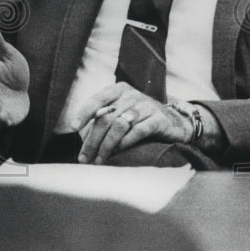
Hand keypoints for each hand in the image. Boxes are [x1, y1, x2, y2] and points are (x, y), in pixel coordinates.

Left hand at [70, 83, 189, 164]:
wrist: (177, 123)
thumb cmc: (142, 120)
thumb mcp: (122, 114)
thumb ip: (104, 120)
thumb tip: (81, 137)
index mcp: (119, 90)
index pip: (97, 99)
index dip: (83, 113)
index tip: (72, 128)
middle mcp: (131, 95)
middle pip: (106, 117)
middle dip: (92, 139)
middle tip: (84, 157)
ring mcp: (145, 106)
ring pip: (119, 125)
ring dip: (106, 145)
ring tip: (98, 160)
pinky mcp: (158, 119)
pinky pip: (137, 131)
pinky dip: (124, 143)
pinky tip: (117, 153)